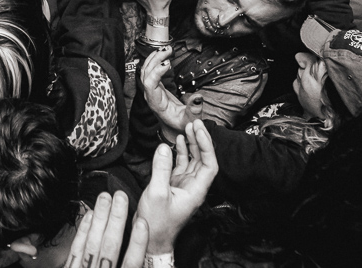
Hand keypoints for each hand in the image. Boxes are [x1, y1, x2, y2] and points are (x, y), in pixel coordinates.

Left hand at [64, 191, 148, 267]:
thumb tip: (147, 253)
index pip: (131, 264)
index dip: (137, 244)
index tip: (142, 223)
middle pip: (111, 247)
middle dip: (116, 220)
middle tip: (120, 197)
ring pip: (93, 244)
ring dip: (100, 219)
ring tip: (104, 198)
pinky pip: (76, 250)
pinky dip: (83, 232)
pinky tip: (89, 216)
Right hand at [134, 121, 217, 254]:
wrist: (151, 239)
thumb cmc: (156, 223)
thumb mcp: (157, 193)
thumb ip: (161, 168)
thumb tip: (165, 147)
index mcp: (196, 191)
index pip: (210, 165)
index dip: (207, 146)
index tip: (199, 130)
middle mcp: (194, 187)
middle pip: (203, 160)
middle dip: (200, 141)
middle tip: (194, 123)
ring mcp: (184, 186)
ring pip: (193, 161)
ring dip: (191, 144)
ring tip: (187, 128)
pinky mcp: (174, 185)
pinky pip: (181, 165)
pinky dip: (180, 152)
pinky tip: (178, 142)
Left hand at [140, 48, 199, 137]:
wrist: (174, 129)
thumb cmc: (181, 126)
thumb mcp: (190, 121)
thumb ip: (194, 110)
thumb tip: (198, 97)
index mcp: (155, 103)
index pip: (149, 83)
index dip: (156, 71)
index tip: (167, 63)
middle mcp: (150, 95)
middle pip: (146, 73)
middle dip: (155, 59)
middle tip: (169, 50)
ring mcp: (151, 90)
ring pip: (146, 70)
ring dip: (154, 57)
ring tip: (167, 49)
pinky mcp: (155, 87)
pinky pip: (150, 71)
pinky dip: (155, 61)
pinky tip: (163, 55)